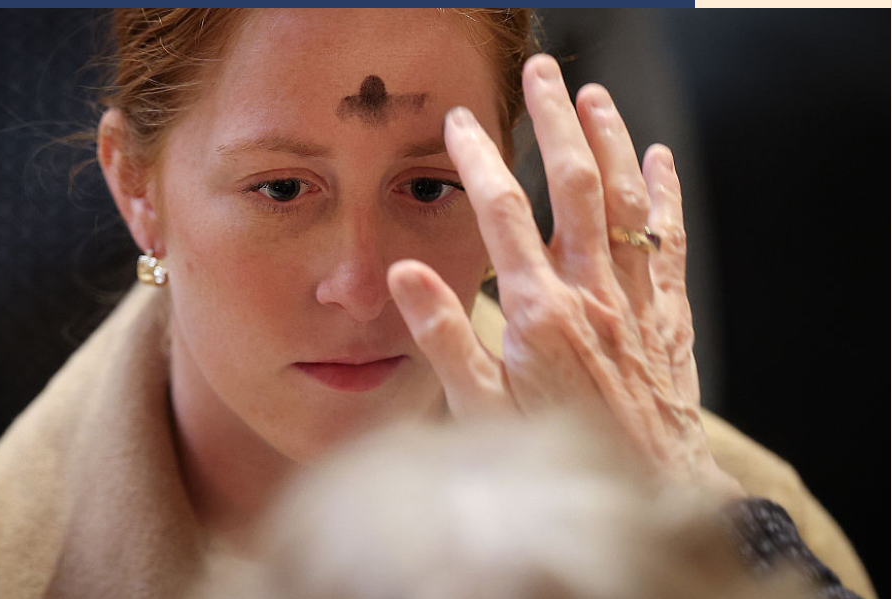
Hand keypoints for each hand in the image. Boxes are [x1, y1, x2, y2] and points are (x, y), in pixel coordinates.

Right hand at [388, 54, 741, 496]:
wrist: (644, 494)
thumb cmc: (553, 460)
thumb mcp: (479, 411)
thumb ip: (442, 338)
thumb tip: (404, 274)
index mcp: (539, 312)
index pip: (503, 213)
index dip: (480, 160)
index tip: (461, 122)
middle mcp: (593, 294)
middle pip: (576, 186)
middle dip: (555, 123)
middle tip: (542, 74)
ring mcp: (635, 301)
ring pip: (627, 201)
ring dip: (612, 141)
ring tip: (594, 95)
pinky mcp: (666, 317)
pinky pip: (669, 242)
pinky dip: (665, 195)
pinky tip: (661, 159)